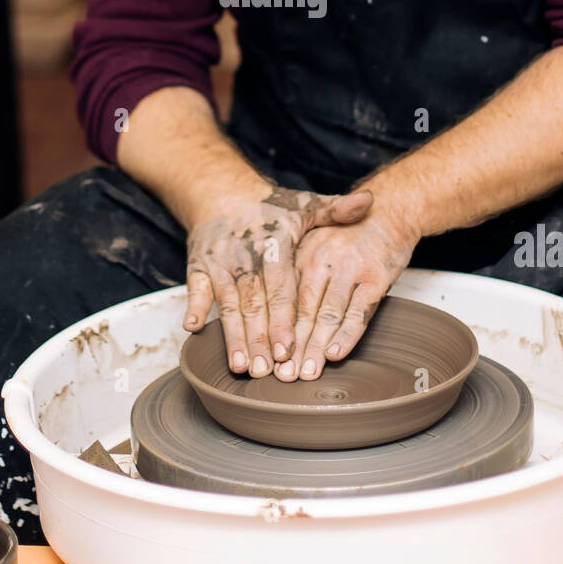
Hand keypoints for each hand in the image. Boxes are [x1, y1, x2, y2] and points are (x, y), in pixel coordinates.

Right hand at [183, 186, 373, 376]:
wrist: (222, 192)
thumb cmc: (270, 207)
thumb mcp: (304, 205)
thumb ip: (336, 210)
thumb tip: (369, 200)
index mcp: (275, 243)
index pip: (281, 287)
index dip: (283, 318)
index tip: (288, 346)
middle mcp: (246, 256)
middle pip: (254, 303)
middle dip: (258, 338)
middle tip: (266, 371)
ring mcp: (220, 263)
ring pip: (228, 304)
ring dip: (233, 336)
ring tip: (241, 366)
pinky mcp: (199, 267)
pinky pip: (196, 290)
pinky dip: (195, 308)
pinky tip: (193, 330)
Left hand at [275, 206, 416, 381]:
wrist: (391, 210)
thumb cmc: (349, 232)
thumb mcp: (314, 241)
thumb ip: (297, 273)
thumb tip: (274, 317)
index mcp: (302, 254)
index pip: (285, 300)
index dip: (277, 331)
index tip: (269, 357)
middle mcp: (323, 260)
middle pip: (304, 312)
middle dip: (293, 347)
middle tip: (283, 376)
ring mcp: (351, 268)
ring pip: (329, 315)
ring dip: (317, 347)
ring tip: (307, 373)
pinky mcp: (376, 276)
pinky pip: (359, 311)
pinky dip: (347, 335)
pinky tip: (336, 354)